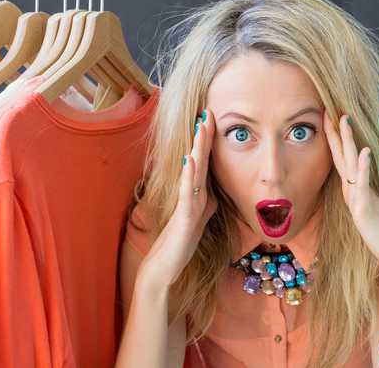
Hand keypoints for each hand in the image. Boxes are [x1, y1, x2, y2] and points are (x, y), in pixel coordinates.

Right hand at [139, 110, 217, 289]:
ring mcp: (186, 204)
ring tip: (201, 126)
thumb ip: (205, 206)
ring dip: (197, 148)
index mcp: (196, 194)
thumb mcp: (198, 222)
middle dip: (204, 137)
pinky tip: (190, 159)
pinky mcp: (183, 217)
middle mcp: (190, 195)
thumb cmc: (180, 245)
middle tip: (207, 111)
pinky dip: (189, 176)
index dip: (209, 143)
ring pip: (194, 171)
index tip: (214, 120)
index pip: (205, 163)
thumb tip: (215, 194)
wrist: (163, 268)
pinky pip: (187, 193)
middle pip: (200, 161)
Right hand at [323, 113, 378, 273]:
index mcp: (355, 190)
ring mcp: (356, 201)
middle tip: (329, 112)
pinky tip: (364, 152)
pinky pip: (362, 185)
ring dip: (347, 143)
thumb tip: (370, 178)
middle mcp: (352, 193)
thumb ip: (370, 190)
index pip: (343, 159)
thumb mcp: (378, 205)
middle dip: (335, 134)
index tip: (333, 117)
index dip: (337, 138)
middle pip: (341, 158)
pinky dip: (363, 167)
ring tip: (344, 122)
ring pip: (349, 166)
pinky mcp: (364, 211)